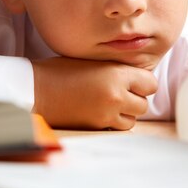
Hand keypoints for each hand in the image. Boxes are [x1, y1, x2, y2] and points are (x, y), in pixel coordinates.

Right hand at [31, 57, 157, 129]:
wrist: (37, 89)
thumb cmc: (61, 70)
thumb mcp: (92, 60)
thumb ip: (116, 68)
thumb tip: (136, 75)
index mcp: (117, 73)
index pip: (151, 83)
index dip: (142, 83)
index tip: (133, 82)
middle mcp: (116, 95)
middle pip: (144, 103)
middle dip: (135, 99)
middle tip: (120, 92)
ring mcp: (107, 113)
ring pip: (133, 118)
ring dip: (126, 112)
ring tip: (109, 103)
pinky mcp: (97, 126)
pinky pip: (118, 128)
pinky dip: (115, 122)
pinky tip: (102, 112)